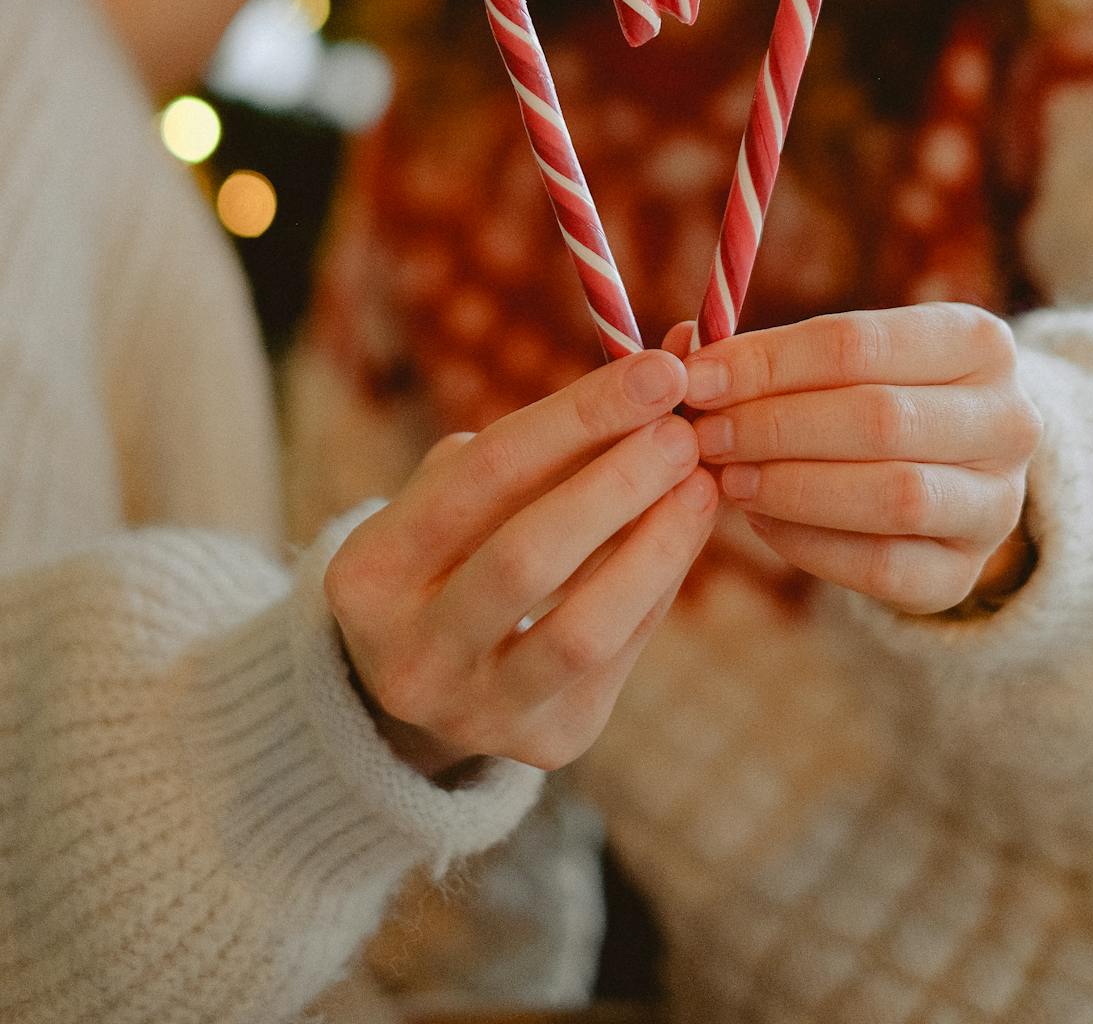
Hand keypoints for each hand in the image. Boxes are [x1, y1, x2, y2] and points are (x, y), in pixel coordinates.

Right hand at [324, 349, 717, 774]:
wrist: (426, 675)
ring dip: (655, 545)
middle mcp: (410, 654)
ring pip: (583, 630)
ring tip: (701, 483)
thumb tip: (660, 372)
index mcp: (369, 572)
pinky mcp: (545, 742)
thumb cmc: (455, 545)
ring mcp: (475, 711)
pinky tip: (687, 530)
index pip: (484, 475)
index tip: (658, 371)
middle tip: (683, 431)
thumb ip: (545, 439)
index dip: (578, 417)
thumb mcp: (462, 491)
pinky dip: (659, 584)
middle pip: (527, 556)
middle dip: (617, 483)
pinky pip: (619, 656)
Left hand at [669, 306, 1040, 616]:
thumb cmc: (872, 394)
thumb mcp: (839, 358)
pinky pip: (882, 567)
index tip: (696, 378)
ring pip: (892, 494)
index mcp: (977, 340)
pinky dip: (809, 545)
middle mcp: (1008, 419)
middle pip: (877, 418)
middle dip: (774, 427)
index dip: (767, 363)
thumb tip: (680, 349)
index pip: (857, 342)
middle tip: (704, 434)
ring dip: (791, 487)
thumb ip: (766, 354)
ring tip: (727, 478)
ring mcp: (997, 504)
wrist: (946, 472)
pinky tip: (760, 522)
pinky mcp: (965, 573)